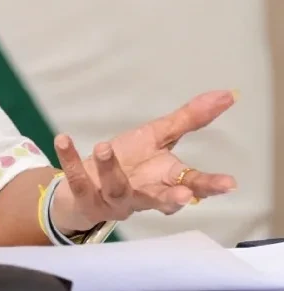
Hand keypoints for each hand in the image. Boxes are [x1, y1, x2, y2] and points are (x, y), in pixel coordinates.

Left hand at [49, 90, 238, 233]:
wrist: (87, 189)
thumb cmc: (131, 162)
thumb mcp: (158, 137)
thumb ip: (189, 119)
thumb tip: (226, 94)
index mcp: (164, 180)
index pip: (192, 184)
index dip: (210, 185)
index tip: (229, 183)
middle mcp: (143, 194)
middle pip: (161, 199)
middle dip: (175, 198)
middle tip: (186, 196)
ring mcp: (113, 198)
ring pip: (116, 188)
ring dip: (111, 169)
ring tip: (106, 146)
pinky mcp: (86, 197)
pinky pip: (77, 179)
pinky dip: (70, 160)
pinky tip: (63, 140)